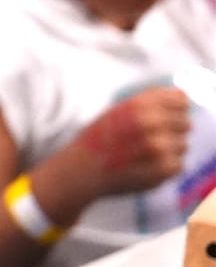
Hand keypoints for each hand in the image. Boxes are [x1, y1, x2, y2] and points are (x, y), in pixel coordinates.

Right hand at [61, 87, 191, 201]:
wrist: (81, 170)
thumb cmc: (101, 138)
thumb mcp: (119, 110)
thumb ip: (150, 100)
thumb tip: (184, 96)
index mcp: (140, 105)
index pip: (181, 100)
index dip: (174, 109)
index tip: (163, 118)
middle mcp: (150, 123)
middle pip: (186, 124)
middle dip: (172, 131)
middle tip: (148, 140)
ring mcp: (158, 147)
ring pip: (183, 145)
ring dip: (168, 151)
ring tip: (143, 155)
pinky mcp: (163, 170)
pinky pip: (178, 164)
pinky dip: (164, 167)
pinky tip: (144, 167)